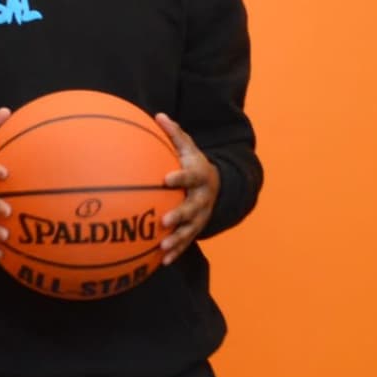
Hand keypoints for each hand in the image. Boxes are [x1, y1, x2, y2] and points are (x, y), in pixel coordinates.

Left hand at [153, 114, 220, 259]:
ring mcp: (201, 215)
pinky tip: (162, 261)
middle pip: (192, 208)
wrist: (217, 185)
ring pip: (190, 229)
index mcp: (200, 176)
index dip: (180, 177)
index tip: (166, 178)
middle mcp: (203, 197)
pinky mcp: (197, 228)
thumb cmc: (194, 163)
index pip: (190, 176)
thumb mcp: (189, 147)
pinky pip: (186, 242)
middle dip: (180, 215)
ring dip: (177, 239)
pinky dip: (176, 252)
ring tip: (162, 247)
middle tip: (165, 220)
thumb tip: (158, 115)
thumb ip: (175, 134)